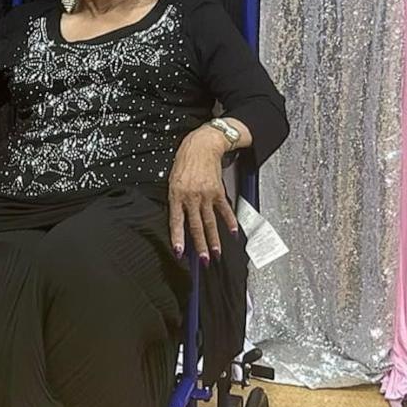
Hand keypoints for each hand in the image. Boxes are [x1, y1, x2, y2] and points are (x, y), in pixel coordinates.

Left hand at [168, 126, 239, 261]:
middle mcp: (192, 197)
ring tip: (216, 253)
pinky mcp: (218, 192)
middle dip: (200, 245)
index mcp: (177, 195)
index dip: (178, 237)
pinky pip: (224, 210)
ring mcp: (206, 195)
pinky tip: (233, 232)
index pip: (176, 221)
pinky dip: (230, 222)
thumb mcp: (172, 180)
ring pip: (210, 222)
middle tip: (204, 260)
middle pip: (196, 226)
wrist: (202, 145)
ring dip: (214, 240)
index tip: (180, 252)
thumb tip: (179, 218)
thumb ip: (176, 199)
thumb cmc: (184, 161)